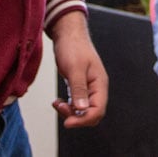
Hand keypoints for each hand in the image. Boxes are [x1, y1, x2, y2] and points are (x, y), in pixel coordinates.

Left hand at [49, 12, 107, 126]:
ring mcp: (88, 88)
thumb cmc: (73, 47)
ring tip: (57, 104)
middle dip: (77, 117)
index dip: (83, 120)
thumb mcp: (75, 68)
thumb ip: (79, 89)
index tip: (67, 122)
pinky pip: (77, 104)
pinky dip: (67, 106)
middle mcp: (96, 88)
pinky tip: (57, 102)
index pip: (98, 110)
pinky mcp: (80, 87)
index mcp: (100, 84)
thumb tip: (83, 109)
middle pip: (92, 114)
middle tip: (61, 108)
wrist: (68, 34)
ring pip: (83, 111)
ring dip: (70, 112)